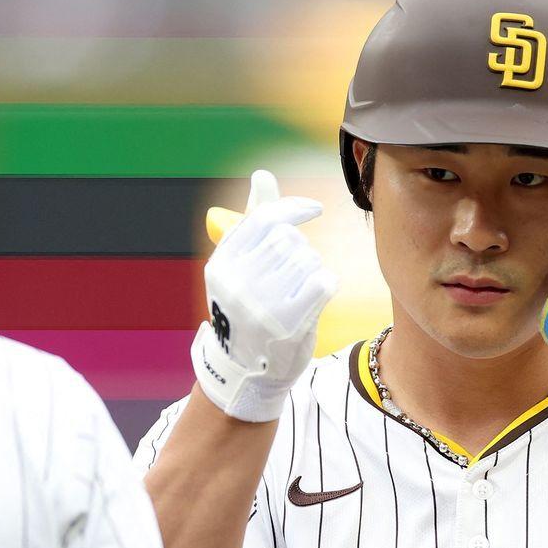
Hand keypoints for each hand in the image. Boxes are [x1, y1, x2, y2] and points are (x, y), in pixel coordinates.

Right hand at [192, 170, 337, 421]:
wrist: (247, 371)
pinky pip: (323, 281)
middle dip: (300, 252)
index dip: (293, 208)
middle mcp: (237, 282)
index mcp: (222, 263)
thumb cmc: (248, 310)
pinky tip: (313, 300)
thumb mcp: (241, 266)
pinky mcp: (288, 323)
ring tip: (297, 293)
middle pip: (290, 240)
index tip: (314, 209)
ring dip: (312, 271)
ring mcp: (261, 304)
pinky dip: (325, 286)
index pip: (264, 218)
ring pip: (309, 260)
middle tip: (291, 277)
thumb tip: (262, 176)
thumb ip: (254, 220)